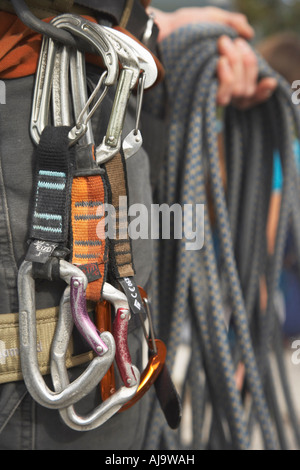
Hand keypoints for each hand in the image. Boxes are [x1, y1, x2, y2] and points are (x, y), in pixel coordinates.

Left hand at [149, 6, 277, 108]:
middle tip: (228, 42)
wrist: (164, 31)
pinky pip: (222, 97)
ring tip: (221, 46)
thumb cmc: (186, 27)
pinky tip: (220, 62)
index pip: (251, 93)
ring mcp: (210, 92)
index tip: (268, 81)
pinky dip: (226, 77)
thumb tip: (249, 34)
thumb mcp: (214, 20)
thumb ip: (233, 24)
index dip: (263, 92)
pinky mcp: (200, 95)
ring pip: (238, 91)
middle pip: (247, 88)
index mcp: (229, 75)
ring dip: (236, 65)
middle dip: (246, 62)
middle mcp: (221, 88)